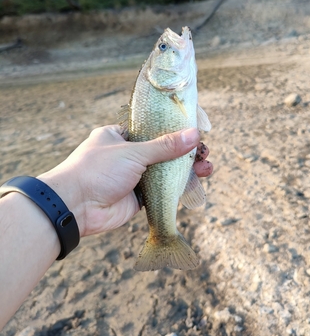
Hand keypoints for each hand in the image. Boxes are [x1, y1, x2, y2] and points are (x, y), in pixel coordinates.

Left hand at [38, 125, 211, 237]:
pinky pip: (162, 190)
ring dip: (186, 170)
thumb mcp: (134, 152)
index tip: (195, 130)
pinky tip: (195, 183)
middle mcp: (127, 154)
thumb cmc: (98, 170)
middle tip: (204, 152)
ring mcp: (133, 176)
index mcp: (120, 135)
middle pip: (163, 150)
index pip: (153, 128)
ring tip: (207, 168)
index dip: (175, 129)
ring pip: (165, 171)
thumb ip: (165, 146)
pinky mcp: (137, 197)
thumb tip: (194, 135)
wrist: (76, 206)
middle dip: (185, 152)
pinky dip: (178, 187)